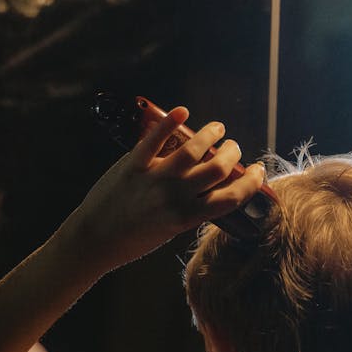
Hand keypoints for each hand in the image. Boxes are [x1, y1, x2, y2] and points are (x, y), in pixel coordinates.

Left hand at [68, 108, 264, 271]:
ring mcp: (154, 179)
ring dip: (211, 134)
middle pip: (218, 168)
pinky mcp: (133, 164)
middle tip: (233, 148)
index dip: (251, 182)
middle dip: (233, 154)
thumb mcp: (169, 232)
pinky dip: (171, 121)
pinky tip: (183, 111)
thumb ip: (190, 212)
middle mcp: (174, 197)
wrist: (94, 239)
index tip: (257, 171)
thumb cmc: (132, 240)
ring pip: (194, 149)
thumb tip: (211, 192)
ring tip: (217, 129)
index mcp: (187, 218)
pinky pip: (155, 138)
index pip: (232, 197)